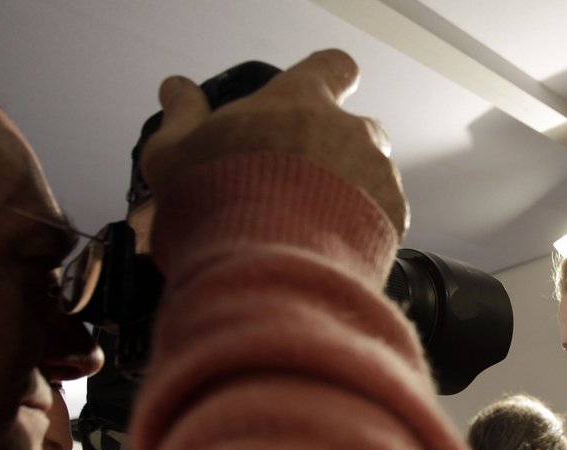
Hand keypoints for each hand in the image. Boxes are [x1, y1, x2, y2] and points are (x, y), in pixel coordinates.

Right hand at [141, 49, 408, 237]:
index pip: (333, 67)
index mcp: (300, 102)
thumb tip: (177, 90)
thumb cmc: (222, 204)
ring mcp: (377, 173)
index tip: (317, 96)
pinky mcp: (393, 218)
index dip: (328, 79)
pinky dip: (362, 229)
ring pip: (373, 173)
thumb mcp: (174, 156)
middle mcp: (349, 131)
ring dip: (351, 192)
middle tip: (299, 181)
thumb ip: (181, 116)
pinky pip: (384, 216)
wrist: (269, 266)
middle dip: (336, 149)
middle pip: (357, 127)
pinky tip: (329, 247)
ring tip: (312, 223)